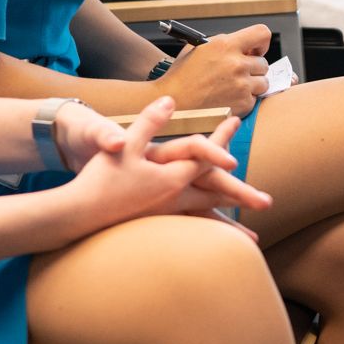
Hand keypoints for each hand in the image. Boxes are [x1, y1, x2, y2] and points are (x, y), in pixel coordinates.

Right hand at [63, 98, 271, 236]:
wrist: (76, 216)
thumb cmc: (99, 180)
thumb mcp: (123, 146)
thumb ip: (148, 122)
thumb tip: (170, 101)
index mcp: (171, 177)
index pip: (205, 158)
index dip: (221, 142)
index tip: (236, 130)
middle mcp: (174, 198)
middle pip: (215, 195)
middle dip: (241, 196)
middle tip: (266, 203)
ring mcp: (165, 214)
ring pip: (204, 219)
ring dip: (228, 225)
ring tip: (249, 238)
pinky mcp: (154, 225)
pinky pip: (189, 229)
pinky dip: (204, 234)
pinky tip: (209, 242)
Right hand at [162, 24, 271, 115]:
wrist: (172, 101)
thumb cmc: (182, 75)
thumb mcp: (199, 47)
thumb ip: (225, 43)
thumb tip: (246, 45)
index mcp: (225, 45)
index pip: (262, 33)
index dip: (261, 42)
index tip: (255, 49)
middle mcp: (236, 64)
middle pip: (263, 63)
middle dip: (252, 68)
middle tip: (237, 73)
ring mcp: (241, 85)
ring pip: (263, 82)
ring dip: (252, 85)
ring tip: (232, 87)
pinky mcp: (242, 104)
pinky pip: (254, 99)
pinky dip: (244, 100)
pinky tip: (227, 98)